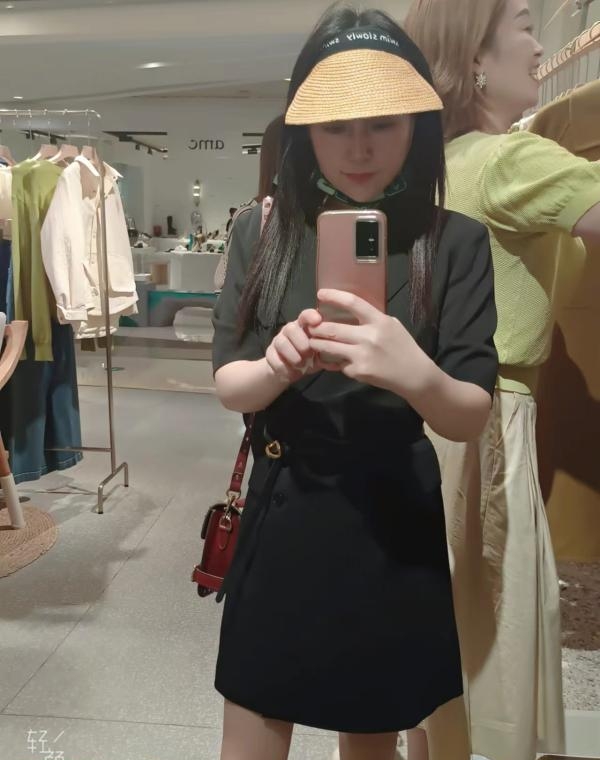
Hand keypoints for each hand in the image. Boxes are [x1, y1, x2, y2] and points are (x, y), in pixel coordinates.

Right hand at [265, 308, 323, 383]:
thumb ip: (329, 351)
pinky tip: (292, 372)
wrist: (288, 371)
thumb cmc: (308, 358)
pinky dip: (284, 367)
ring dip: (293, 355)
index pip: (305, 315)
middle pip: (291, 328)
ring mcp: (278, 341)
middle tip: (309, 354)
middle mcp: (290, 330)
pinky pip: (273, 358)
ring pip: (281, 343)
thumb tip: (342, 357)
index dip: (310, 316)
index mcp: (304, 326)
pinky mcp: (269, 353)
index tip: (317, 320)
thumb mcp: (321, 354)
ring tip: (301, 365)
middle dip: (301, 342)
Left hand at [308, 289, 432, 396]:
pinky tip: (337, 362)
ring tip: (313, 343)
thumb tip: (349, 311)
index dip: (333, 296)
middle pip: (332, 328)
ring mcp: (362, 355)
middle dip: (316, 328)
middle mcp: (369, 337)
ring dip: (317, 345)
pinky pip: (340, 364)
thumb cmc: (403, 347)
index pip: (352, 302)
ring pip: (329, 348)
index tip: (320, 294)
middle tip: (310, 327)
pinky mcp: (359, 371)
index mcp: (379, 321)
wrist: (413, 374)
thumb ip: (372, 319)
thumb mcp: (391, 325)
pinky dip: (337, 363)